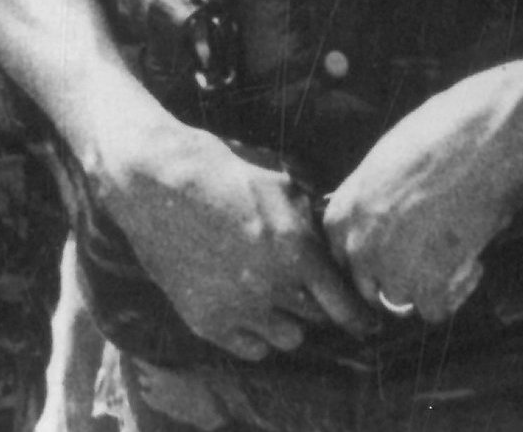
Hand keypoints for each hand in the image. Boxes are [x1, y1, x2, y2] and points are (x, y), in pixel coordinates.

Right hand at [94, 122, 369, 359]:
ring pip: (287, 339)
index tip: (368, 323)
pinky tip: (250, 310)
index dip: (360, 317)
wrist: (155, 184)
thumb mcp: (279, 183)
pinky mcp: (207, 322)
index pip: (344, 306)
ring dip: (288, 321)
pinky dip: (257, 336)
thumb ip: (311, 220)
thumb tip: (334, 243)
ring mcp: (237, 308)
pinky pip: (252, 350)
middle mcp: (270, 286)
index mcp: (296, 250)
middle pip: (317, 320)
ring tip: (274, 296)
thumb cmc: (220, 173)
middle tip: (305, 288)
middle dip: (317, 305)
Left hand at [320, 59, 522, 324]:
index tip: (402, 250)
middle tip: (433, 258)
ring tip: (459, 254)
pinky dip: (457, 293)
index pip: (344, 257)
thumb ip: (376, 201)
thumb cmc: (440, 136)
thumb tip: (390, 221)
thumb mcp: (386, 163)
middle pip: (368, 286)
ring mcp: (388, 269)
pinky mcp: (425, 285)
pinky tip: (473, 262)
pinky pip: (435, 311)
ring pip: (401, 300)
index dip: (376, 256)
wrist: (480, 140)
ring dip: (430, 286)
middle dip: (399, 276)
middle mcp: (357, 245)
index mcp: (342, 213)